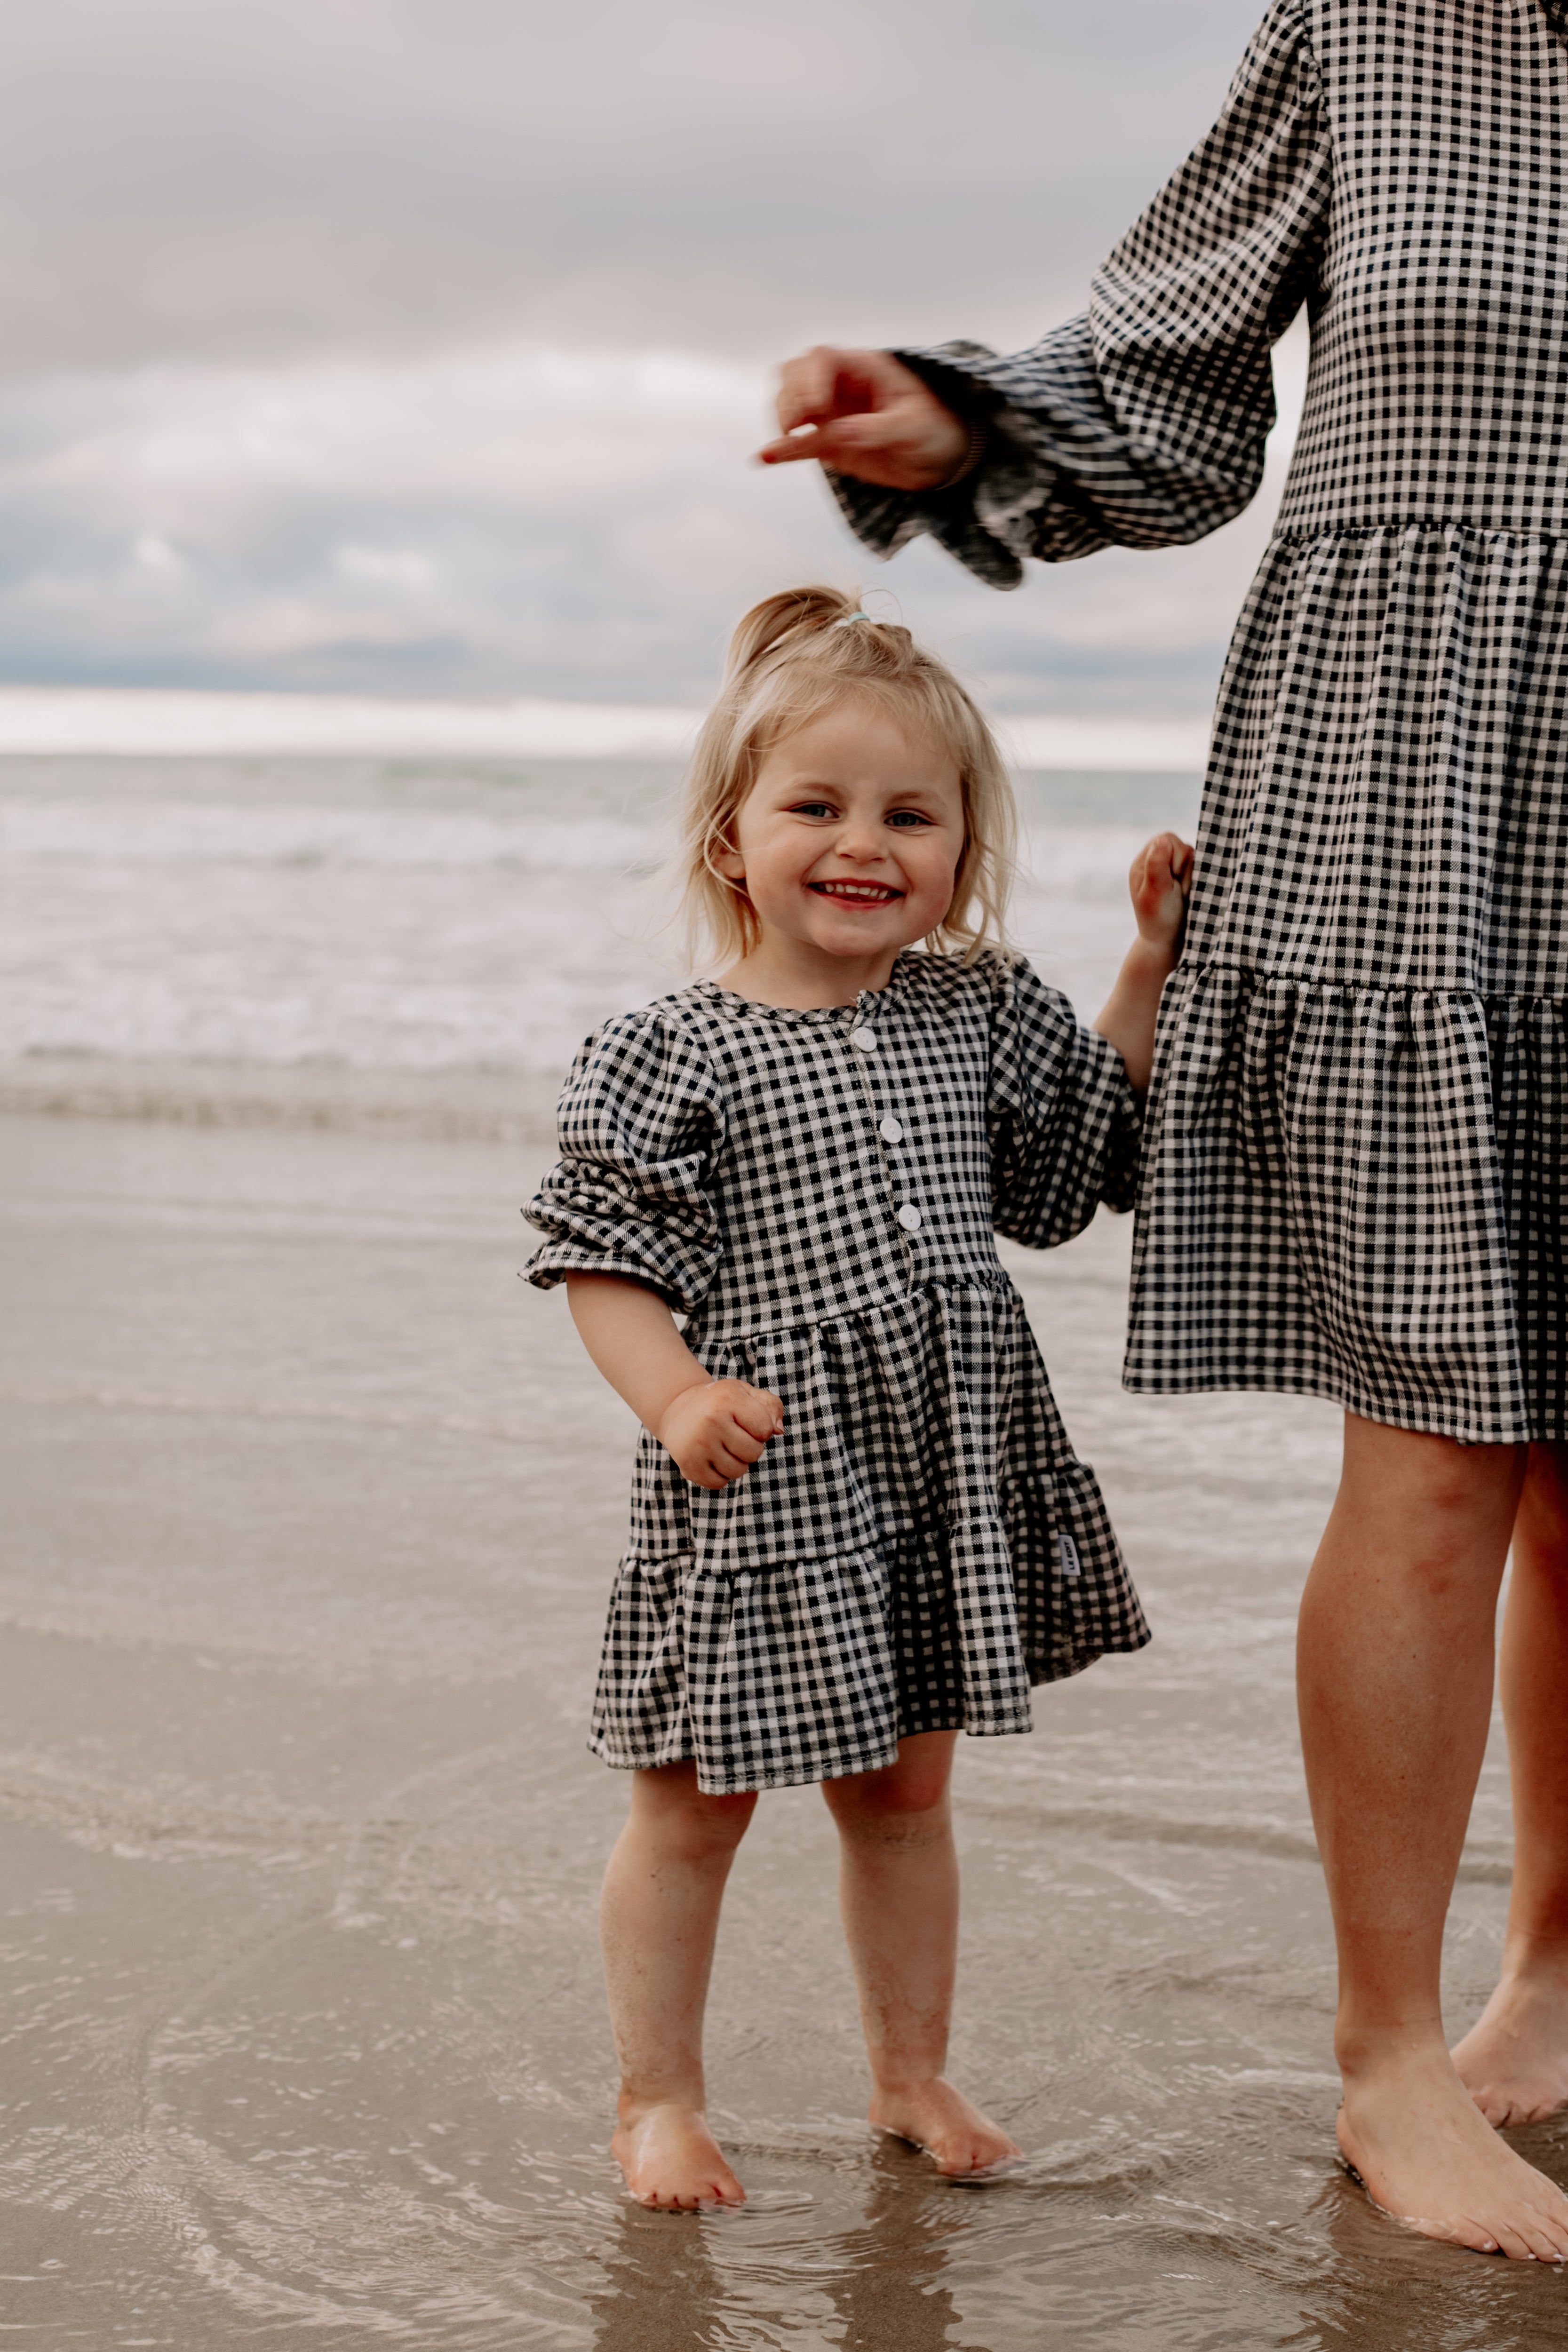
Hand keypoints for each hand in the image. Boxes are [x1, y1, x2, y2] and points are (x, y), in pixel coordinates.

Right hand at [656, 1379, 784, 1491]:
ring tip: (723, 1447)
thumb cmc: (721, 1402)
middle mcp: (711, 1421)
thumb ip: (771, 1406)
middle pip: (754, 1453)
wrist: (677, 1410)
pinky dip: (720, 1475)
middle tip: (734, 1436)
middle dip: (750, 1448)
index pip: (765, 1429)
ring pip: (738, 1471)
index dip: (761, 1429)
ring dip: (736, 1463)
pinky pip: (719, 1483)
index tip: (747, 1421)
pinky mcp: (688, 1465)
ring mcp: (698, 1445)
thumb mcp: (746, 1394)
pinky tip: (711, 1458)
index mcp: (728, 1399)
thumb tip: (778, 1431)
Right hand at [757, 347, 968, 490]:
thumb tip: (840, 432)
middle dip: (790, 395)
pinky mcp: (828, 441)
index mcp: (865, 369)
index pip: (824, 358)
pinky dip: (781, 449)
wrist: (940, 459)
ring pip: (790, 401)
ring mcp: (831, 412)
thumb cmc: (934, 430)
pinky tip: (764, 457)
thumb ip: (878, 428)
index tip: (815, 408)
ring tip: (788, 437)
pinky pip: (797, 442)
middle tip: (796, 425)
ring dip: (783, 415)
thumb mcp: (913, 427)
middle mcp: (841, 385)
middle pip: (797, 373)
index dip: (811, 378)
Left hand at [1129, 831, 1193, 955]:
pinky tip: (1190, 894)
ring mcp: (1172, 868)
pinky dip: (1199, 880)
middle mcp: (1157, 861)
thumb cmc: (1159, 918)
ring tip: (1183, 895)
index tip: (1171, 880)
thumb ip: (1157, 864)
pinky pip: (1202, 868)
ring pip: (1195, 856)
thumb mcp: (1155, 892)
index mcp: (1144, 862)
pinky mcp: (1185, 876)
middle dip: (1185, 868)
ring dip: (1193, 876)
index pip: (1167, 840)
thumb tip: (1162, 839)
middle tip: (1178, 890)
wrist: (1169, 940)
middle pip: (1182, 846)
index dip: (1175, 858)